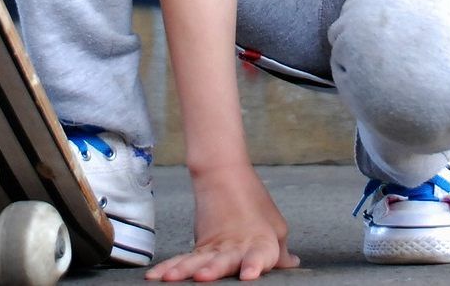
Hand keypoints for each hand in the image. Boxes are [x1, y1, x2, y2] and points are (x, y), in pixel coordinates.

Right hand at [146, 164, 300, 281]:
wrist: (223, 173)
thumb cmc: (253, 201)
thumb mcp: (275, 226)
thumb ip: (280, 251)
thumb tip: (292, 265)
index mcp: (260, 242)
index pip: (259, 254)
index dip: (254, 264)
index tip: (249, 274)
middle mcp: (235, 246)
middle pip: (224, 260)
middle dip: (214, 270)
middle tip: (203, 277)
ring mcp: (214, 245)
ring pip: (197, 260)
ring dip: (184, 270)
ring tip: (171, 278)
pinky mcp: (199, 244)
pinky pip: (183, 259)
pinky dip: (169, 267)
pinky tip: (156, 277)